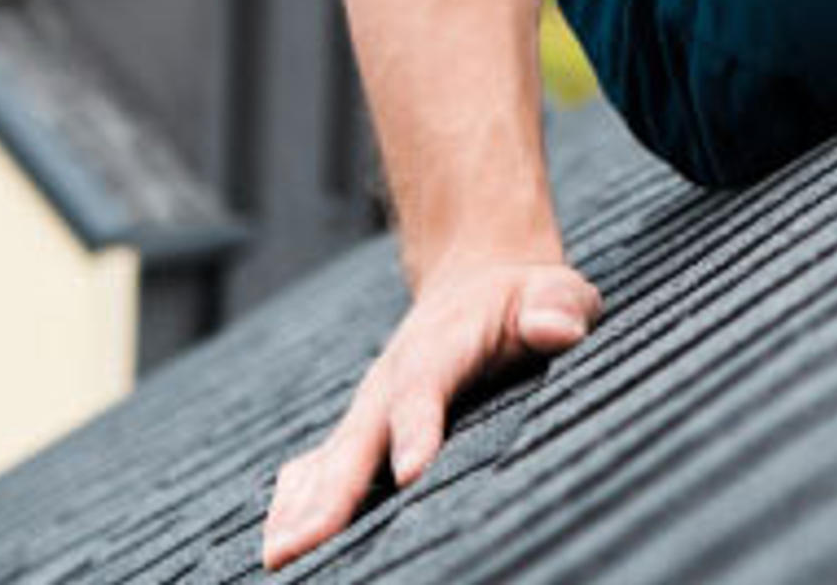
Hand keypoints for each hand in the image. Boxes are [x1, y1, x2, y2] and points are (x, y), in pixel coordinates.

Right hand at [261, 253, 599, 568]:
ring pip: (330, 459)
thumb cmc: (526, 298)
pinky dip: (296, 502)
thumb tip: (557, 327)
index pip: (425, 386)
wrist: (479, 281)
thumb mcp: (553, 291)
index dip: (416, 427)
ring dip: (302, 506)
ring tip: (280, 556)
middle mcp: (392, 380)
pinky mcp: (361, 428)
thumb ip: (557, 307)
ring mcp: (370, 407)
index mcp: (442, 345)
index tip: (411, 474)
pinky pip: (320, 467)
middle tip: (304, 543)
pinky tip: (279, 543)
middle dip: (334, 491)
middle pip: (360, 437)